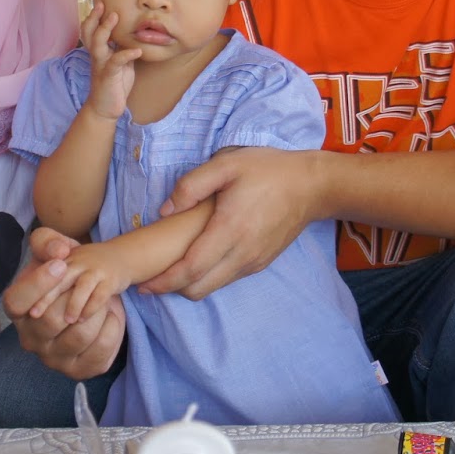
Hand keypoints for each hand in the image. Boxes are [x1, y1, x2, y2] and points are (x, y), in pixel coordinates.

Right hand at [4, 227, 125, 379]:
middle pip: (50, 319)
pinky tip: (110, 315)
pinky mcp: (79, 370)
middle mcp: (30, 339)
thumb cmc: (63, 273)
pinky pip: (102, 350)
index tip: (62, 264)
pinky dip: (113, 327)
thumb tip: (59, 251)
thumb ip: (48, 243)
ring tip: (104, 298)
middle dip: (77, 296)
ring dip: (99, 311)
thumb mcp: (51, 251)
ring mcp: (53, 359)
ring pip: (80, 335)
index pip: (17, 301)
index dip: (38, 283)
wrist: (86, 298)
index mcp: (16, 310)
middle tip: (91, 282)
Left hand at [27, 241, 131, 323]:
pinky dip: (91, 308)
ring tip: (67, 321)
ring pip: (81, 287)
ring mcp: (94, 269)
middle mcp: (76, 262)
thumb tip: (35, 312)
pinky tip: (83, 319)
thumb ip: (49, 288)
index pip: (43, 271)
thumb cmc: (84, 270)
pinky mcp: (110, 278)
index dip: (34, 287)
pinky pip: (100, 295)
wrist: (120, 257)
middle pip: (59, 280)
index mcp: (60, 260)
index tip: (30, 310)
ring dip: (73, 305)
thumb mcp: (65, 272)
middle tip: (36, 317)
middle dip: (47, 299)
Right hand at [81, 2, 140, 120]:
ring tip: (115, 16)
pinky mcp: (108, 77)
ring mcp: (100, 66)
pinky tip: (137, 50)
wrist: (106, 109)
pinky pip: (115, 63)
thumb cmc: (114, 84)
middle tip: (102, 3)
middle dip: (94, 17)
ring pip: (97, 44)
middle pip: (88, 32)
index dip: (94, 16)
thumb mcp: (120, 62)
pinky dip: (126, 55)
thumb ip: (123, 48)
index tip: (102, 1)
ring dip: (105, 29)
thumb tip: (134, 33)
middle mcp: (97, 56)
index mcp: (99, 52)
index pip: (92, 30)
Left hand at [144, 146, 322, 299]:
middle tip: (149, 281)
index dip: (164, 281)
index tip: (143, 284)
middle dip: (171, 289)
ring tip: (169, 272)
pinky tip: (196, 263)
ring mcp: (253, 261)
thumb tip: (165, 210)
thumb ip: (191, 185)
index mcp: (230, 229)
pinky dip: (207, 278)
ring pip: (213, 287)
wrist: (311, 186)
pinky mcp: (261, 263)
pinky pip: (227, 279)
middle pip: (199, 288)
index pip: (191, 269)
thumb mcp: (226, 164)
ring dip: (189, 285)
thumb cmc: (267, 170)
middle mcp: (242, 254)